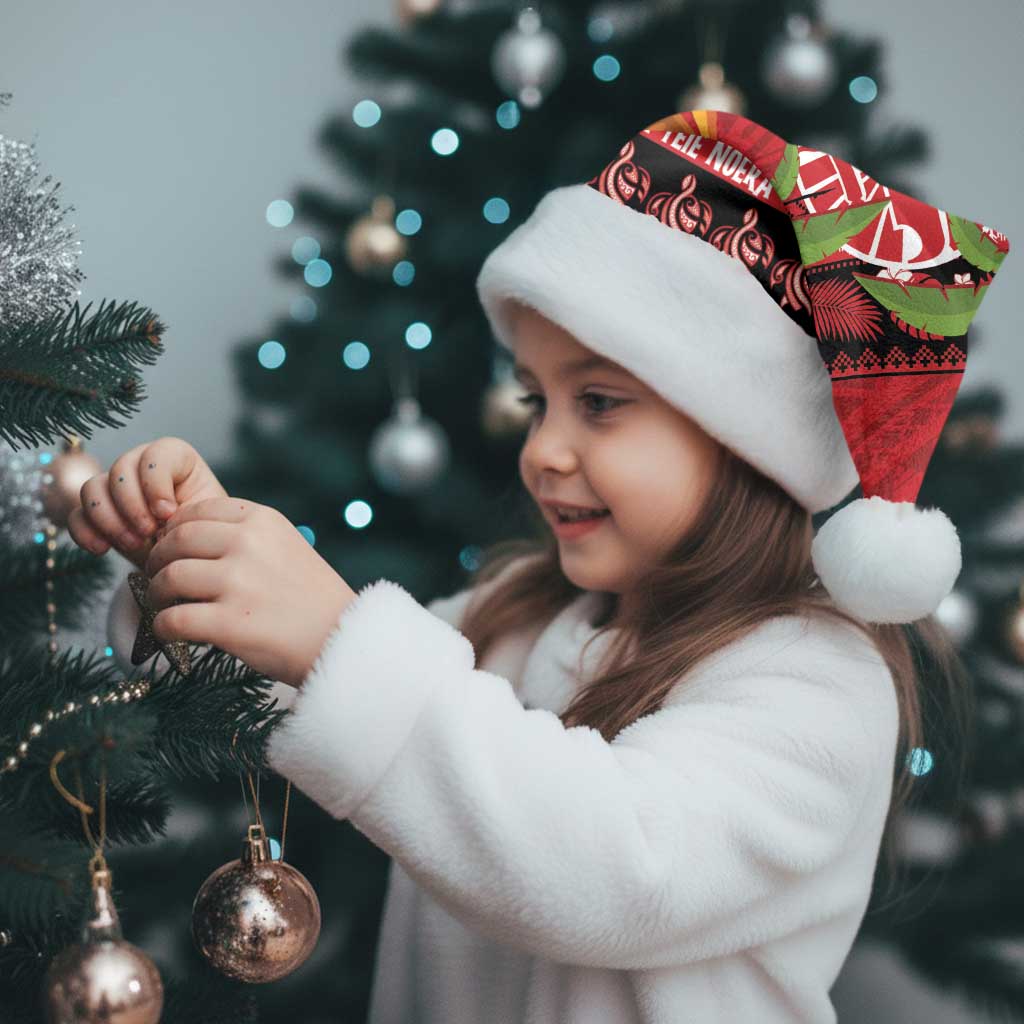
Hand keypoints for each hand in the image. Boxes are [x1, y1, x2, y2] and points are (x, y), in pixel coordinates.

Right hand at [67, 437, 227, 570]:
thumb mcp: (206, 519)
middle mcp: (141, 466)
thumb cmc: (203, 534)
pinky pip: (76, 515)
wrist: (188, 560)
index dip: (156, 483)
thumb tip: (162, 515)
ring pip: (92, 488)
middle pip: (120, 469)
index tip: (168, 513)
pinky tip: (102, 549)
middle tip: (148, 533)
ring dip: (109, 519)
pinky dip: (85, 532)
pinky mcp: (97, 514)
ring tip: (133, 544)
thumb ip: (189, 510)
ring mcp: (115, 488)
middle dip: (132, 505)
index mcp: (176, 459)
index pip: (156, 454)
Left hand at [143, 496, 357, 687]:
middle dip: (158, 560)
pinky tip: (170, 632)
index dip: (175, 530)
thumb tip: (185, 538)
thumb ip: (246, 536)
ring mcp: (238, 583)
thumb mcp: (287, 546)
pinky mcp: (229, 623)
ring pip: (169, 578)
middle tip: (157, 577)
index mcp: (263, 520)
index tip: (172, 547)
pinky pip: (172, 620)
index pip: (197, 511)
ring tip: (164, 605)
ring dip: (157, 594)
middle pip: (176, 541)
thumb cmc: (312, 598)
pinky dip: (163, 627)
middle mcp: (248, 544)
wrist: (343, 639)